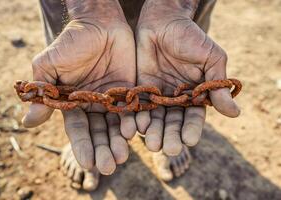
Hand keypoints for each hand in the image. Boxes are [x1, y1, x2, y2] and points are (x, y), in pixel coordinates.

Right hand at [22, 0, 136, 174]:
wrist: (99, 23)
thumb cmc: (72, 42)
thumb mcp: (50, 65)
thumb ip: (43, 92)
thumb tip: (28, 122)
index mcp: (74, 103)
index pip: (78, 130)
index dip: (82, 146)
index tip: (88, 163)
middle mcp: (94, 105)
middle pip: (99, 133)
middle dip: (103, 150)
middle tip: (109, 166)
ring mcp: (113, 99)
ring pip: (116, 126)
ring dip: (120, 141)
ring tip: (123, 155)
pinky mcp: (130, 91)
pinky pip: (133, 109)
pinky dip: (135, 121)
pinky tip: (136, 131)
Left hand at [136, 0, 239, 154]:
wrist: (163, 21)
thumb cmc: (190, 37)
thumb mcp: (210, 58)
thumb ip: (217, 84)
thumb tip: (234, 113)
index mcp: (195, 94)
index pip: (194, 116)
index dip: (191, 128)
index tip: (189, 140)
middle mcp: (176, 99)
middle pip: (173, 122)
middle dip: (171, 136)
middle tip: (169, 149)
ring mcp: (158, 95)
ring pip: (156, 118)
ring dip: (154, 132)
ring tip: (152, 144)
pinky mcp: (140, 89)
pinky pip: (139, 106)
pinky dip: (137, 117)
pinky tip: (136, 128)